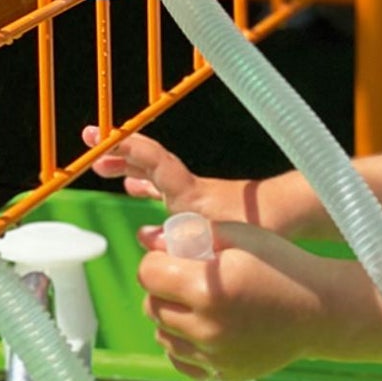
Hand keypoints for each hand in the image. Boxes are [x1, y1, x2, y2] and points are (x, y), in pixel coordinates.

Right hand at [83, 125, 325, 237]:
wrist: (290, 216)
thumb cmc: (262, 226)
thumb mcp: (219, 237)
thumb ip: (181, 240)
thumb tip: (144, 236)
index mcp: (191, 194)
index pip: (156, 163)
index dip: (130, 150)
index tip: (104, 140)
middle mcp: (190, 190)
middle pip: (149, 163)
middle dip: (120, 153)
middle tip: (92, 146)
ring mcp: (194, 195)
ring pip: (155, 176)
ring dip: (129, 168)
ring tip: (103, 166)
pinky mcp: (202, 204)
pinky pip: (165, 190)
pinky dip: (146, 186)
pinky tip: (135, 195)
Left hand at [136, 220, 340, 380]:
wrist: (321, 310)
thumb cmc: (283, 264)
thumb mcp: (242, 236)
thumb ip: (192, 234)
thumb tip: (147, 238)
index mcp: (205, 289)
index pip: (148, 274)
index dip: (160, 260)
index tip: (180, 257)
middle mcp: (204, 328)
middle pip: (151, 306)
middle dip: (164, 289)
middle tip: (192, 279)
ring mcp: (213, 356)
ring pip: (163, 336)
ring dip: (173, 317)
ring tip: (204, 304)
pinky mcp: (222, 374)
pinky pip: (181, 361)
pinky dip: (185, 345)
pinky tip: (208, 328)